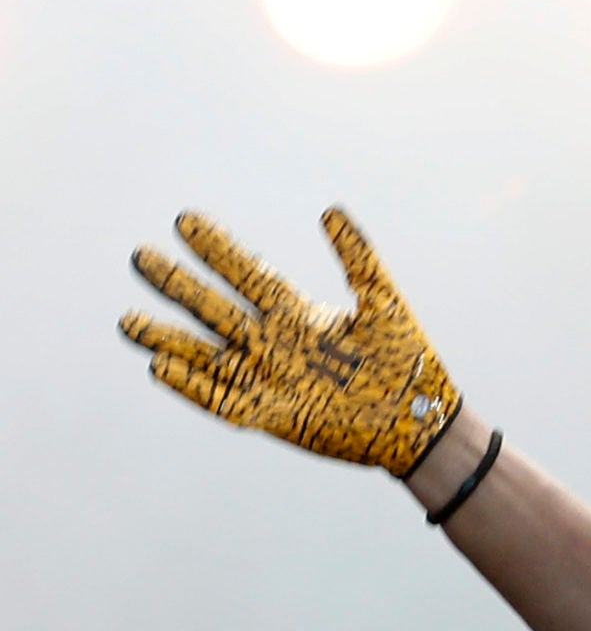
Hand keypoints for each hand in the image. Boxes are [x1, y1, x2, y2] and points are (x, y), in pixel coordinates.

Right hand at [120, 208, 459, 476]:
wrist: (422, 420)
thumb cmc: (407, 362)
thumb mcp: (384, 303)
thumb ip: (358, 259)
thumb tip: (329, 210)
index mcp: (298, 314)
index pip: (248, 275)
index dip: (219, 249)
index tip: (185, 220)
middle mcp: (275, 343)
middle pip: (217, 309)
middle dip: (179, 285)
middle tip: (141, 257)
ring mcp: (270, 379)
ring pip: (207, 355)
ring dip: (169, 339)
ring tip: (128, 321)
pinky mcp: (272, 416)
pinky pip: (222, 400)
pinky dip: (192, 386)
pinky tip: (159, 367)